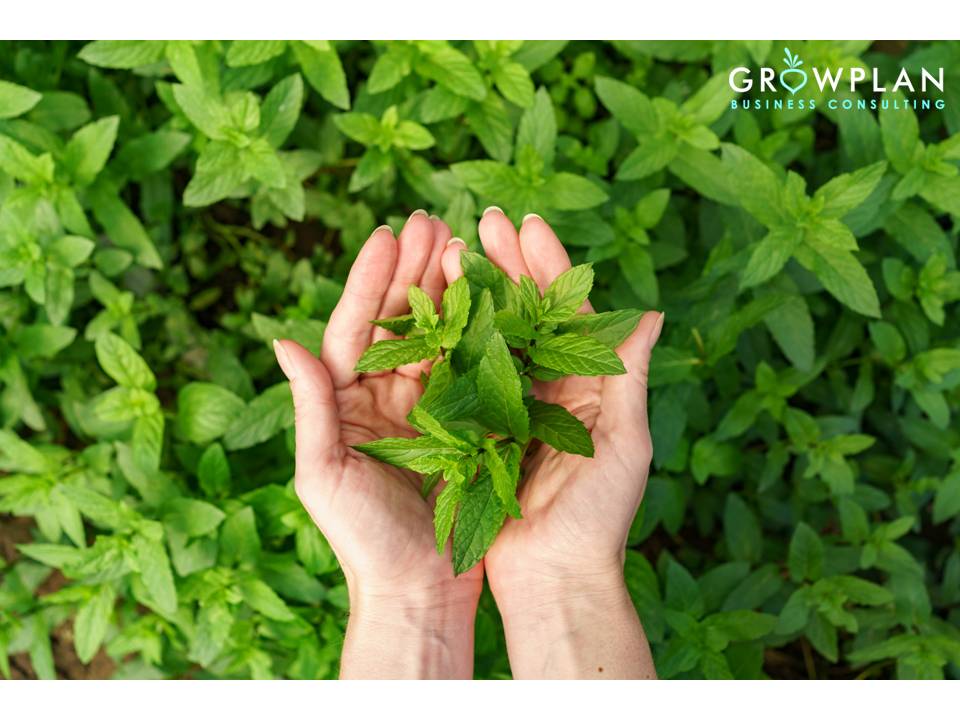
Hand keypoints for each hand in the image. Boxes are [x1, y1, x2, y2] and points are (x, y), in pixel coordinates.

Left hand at [274, 211, 482, 678]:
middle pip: (398, 321)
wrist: (417, 589)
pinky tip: (491, 297)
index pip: (354, 328)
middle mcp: (383, 397)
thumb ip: (310, 406)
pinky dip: (477, 331)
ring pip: (436, 336)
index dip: (370, 280)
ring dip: (447, 289)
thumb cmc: (361, 540)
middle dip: (413, 269)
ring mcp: (424, 408)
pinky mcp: (461, 425)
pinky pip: (468, 368)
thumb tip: (282, 340)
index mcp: (345, 403)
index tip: (387, 234)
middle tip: (432, 219)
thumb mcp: (324, 473)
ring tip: (462, 242)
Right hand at [441, 208, 661, 678]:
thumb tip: (651, 313)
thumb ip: (629, 377)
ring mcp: (512, 406)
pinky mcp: (479, 429)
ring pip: (492, 335)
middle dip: (508, 264)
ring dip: (477, 292)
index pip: (568, 311)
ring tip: (453, 248)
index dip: (548, 265)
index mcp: (589, 384)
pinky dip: (452, 341)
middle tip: (484, 220)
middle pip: (528, 312)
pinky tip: (434, 307)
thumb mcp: (625, 444)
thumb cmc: (599, 517)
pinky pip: (465, 376)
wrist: (553, 577)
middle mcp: (550, 387)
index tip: (526, 223)